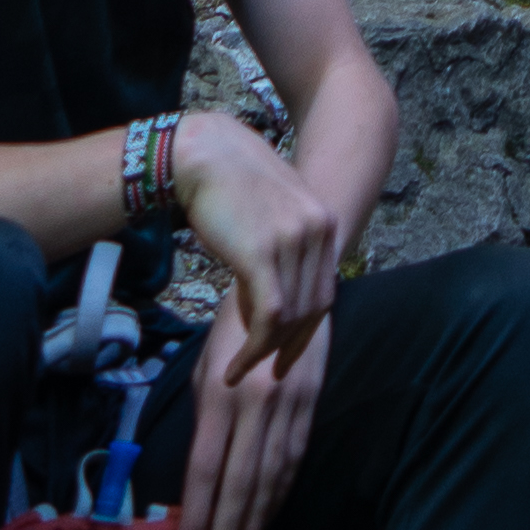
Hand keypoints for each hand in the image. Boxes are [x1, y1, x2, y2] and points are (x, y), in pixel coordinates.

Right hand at [174, 112, 345, 356]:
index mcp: (323, 222)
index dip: (308, 332)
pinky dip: (254, 349)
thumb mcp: (274, 216)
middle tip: (269, 373)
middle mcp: (317, 230)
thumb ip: (287, 249)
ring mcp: (293, 241)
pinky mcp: (263, 254)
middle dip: (290, 349)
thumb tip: (285, 295)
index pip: (325, 293)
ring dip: (265, 354)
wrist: (204, 156)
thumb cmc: (231, 187)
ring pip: (290, 318)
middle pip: (313, 310)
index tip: (288, 357)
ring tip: (241, 370)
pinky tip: (236, 365)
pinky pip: (269, 317)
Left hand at [174, 298, 331, 529]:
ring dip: (255, 523)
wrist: (287, 277)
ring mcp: (289, 403)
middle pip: (239, 482)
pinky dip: (280, 494)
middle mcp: (256, 402)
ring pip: (271, 478)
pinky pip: (294, 458)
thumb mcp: (205, 366)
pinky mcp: (312, 401)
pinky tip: (268, 519)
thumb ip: (204, 420)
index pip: (206, 468)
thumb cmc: (232, 326)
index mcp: (222, 392)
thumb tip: (198, 477)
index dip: (197, 514)